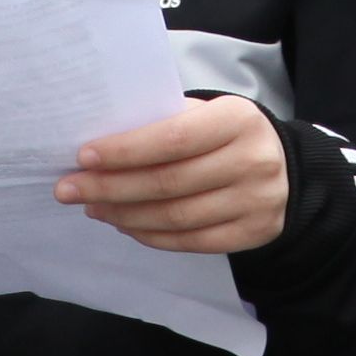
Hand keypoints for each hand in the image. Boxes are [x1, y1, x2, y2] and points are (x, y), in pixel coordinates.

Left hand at [60, 93, 290, 256]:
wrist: (286, 169)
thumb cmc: (227, 135)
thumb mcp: (207, 114)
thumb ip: (164, 122)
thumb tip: (99, 146)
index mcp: (238, 119)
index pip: (174, 138)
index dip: (126, 150)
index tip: (84, 156)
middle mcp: (252, 161)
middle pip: (169, 183)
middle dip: (111, 187)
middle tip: (69, 188)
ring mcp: (256, 202)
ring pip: (176, 217)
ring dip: (124, 214)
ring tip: (93, 207)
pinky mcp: (254, 233)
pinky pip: (191, 241)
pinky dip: (151, 235)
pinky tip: (125, 224)